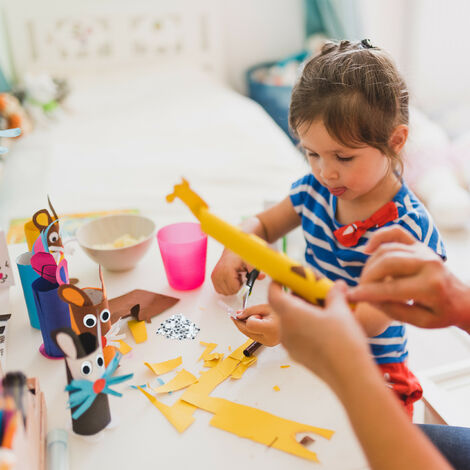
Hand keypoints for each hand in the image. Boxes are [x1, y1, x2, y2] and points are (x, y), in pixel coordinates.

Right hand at [211, 249, 264, 294]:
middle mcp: (219, 273)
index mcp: (227, 270)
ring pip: (224, 292)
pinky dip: (226, 287)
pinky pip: (219, 289)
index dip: (241, 287)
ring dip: (231, 287)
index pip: (234, 288)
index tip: (243, 280)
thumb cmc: (239, 255)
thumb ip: (255, 271)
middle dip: (236, 287)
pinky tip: (230, 279)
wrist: (231, 250)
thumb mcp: (249, 262)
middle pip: (229, 291)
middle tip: (240, 278)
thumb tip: (262, 276)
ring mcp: (215, 275)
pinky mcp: (213, 277)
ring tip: (235, 277)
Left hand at [232, 304, 279, 345]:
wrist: (294, 321)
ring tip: (254, 317)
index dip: (249, 317)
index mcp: (271, 329)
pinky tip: (256, 322)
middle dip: (241, 322)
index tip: (252, 313)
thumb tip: (238, 314)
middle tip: (237, 314)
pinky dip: (252, 329)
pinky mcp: (267, 344)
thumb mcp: (266, 307)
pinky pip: (253, 336)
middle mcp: (269, 339)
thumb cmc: (283, 313)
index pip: (250, 325)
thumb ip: (250, 310)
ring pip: (248, 335)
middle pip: (246, 331)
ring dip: (246, 325)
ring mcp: (268, 343)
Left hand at [268, 281, 371, 390]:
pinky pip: (296, 335)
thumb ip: (335, 294)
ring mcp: (290, 345)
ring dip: (300, 313)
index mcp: (290, 314)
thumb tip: (338, 285)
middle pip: (282, 308)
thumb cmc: (342, 341)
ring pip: (290, 322)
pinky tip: (323, 327)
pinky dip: (304, 327)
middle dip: (295, 297)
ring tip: (321, 309)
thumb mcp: (341, 311)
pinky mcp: (298, 356)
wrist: (349, 375)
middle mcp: (285, 329)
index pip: (273, 294)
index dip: (276, 283)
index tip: (284, 277)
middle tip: (311, 291)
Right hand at [348, 226, 469, 331]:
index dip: (367, 292)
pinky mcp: (419, 244)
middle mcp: (428, 263)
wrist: (462, 299)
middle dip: (367, 276)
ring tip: (366, 278)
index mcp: (431, 286)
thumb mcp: (419, 321)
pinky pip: (395, 232)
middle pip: (386, 262)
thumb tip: (366, 297)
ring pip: (386, 250)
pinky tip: (367, 249)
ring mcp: (424, 251)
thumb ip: (391, 309)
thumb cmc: (440, 313)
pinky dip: (378, 237)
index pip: (391, 288)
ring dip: (370, 263)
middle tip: (359, 288)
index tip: (351, 296)